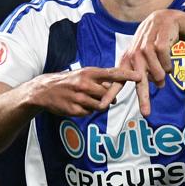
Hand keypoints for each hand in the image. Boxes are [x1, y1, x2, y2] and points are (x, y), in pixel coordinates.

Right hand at [25, 66, 139, 117]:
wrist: (45, 90)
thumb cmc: (69, 81)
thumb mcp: (84, 74)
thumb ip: (101, 80)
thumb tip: (116, 89)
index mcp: (88, 73)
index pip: (112, 74)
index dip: (127, 75)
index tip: (139, 76)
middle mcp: (84, 84)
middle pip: (108, 94)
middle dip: (109, 97)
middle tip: (104, 96)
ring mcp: (79, 97)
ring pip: (100, 106)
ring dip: (98, 105)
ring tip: (88, 99)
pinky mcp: (73, 109)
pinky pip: (89, 113)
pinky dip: (88, 110)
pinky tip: (79, 105)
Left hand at [116, 9, 184, 115]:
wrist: (165, 19)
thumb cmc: (153, 41)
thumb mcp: (143, 56)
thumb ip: (145, 73)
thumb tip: (157, 86)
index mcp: (127, 60)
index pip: (117, 80)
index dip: (109, 93)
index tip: (102, 106)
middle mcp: (134, 56)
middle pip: (140, 82)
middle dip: (144, 98)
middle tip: (146, 113)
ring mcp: (145, 49)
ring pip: (159, 75)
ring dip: (164, 73)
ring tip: (165, 65)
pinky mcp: (158, 45)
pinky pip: (167, 66)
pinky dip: (170, 65)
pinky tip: (169, 57)